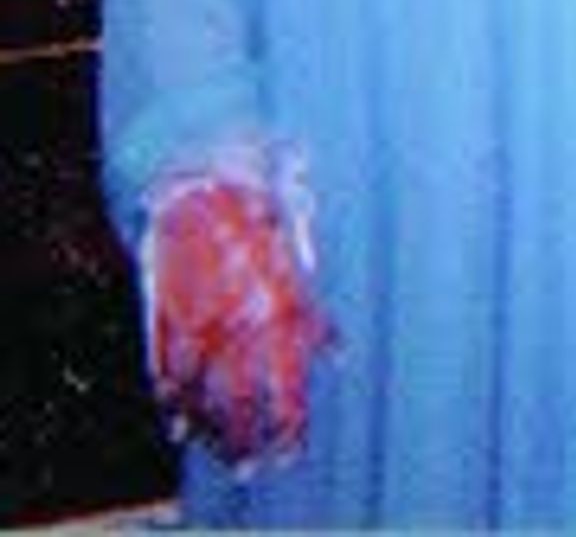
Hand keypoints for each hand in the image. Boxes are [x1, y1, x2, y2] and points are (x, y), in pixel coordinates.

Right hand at [146, 178, 331, 468]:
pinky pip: (164, 368)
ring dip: (209, 429)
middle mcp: (238, 318)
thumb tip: (337, 355)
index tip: (290, 452)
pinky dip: (169, 400)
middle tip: (253, 469)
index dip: (288, 424)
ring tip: (220, 456)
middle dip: (247, 440)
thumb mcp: (301, 264)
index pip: (287, 383)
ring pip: (200, 392)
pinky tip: (176, 425)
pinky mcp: (163, 313)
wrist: (201, 181)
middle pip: (241, 400)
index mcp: (280, 305)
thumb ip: (314, 312)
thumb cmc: (260, 215)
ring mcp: (197, 318)